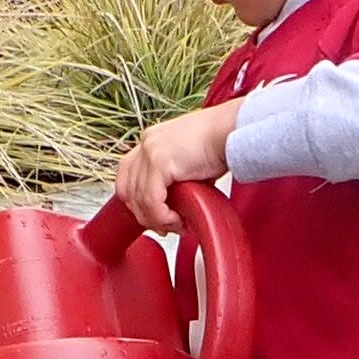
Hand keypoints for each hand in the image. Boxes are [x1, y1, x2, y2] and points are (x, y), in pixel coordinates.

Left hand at [114, 102, 239, 231]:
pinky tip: (178, 220)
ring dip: (156, 219)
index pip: (127, 176)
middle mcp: (147, 143)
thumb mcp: (190, 164)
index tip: (152, 216)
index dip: (136, 202)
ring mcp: (150, 150)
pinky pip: (151, 200)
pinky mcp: (159, 161)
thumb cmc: (221, 145)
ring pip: (138, 198)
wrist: (232, 132)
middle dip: (144, 215)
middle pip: (127, 189)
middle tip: (165, 227)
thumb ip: (176, 180)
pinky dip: (162, 216)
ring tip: (177, 224)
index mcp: (152, 141)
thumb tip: (176, 205)